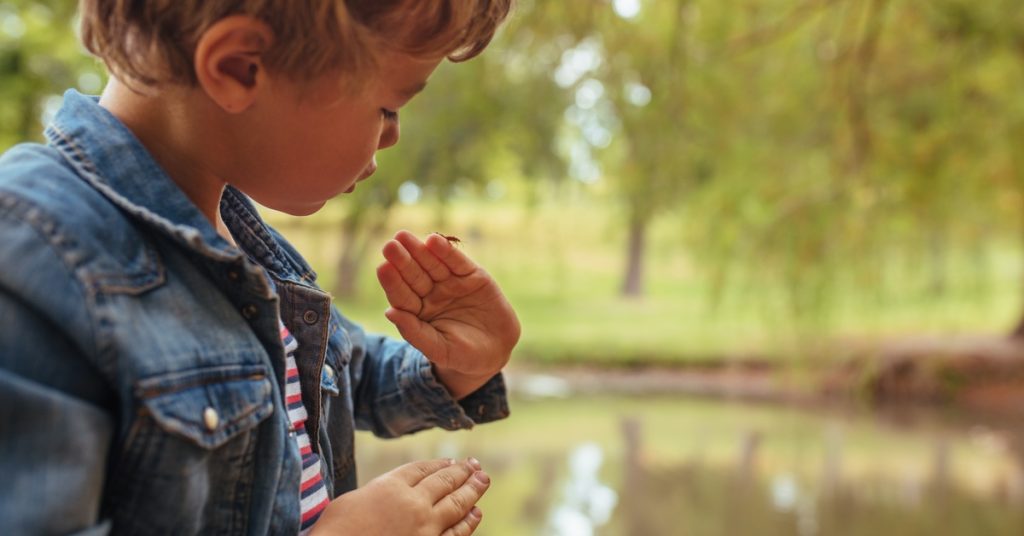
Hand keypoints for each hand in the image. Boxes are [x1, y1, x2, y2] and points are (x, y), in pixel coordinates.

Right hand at [309, 458, 489, 535]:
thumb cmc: (335, 531)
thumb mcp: (351, 501)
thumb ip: (376, 492)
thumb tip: (389, 493)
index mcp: (391, 486)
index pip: (422, 469)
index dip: (439, 464)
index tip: (451, 461)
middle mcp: (413, 503)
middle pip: (444, 482)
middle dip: (463, 472)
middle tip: (476, 465)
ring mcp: (425, 528)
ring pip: (456, 503)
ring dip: (473, 490)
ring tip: (483, 480)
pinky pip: (456, 533)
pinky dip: (468, 521)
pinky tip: (476, 513)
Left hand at [376, 230, 520, 398]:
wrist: (497, 351)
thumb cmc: (462, 355)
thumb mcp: (438, 349)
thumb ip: (414, 332)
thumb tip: (389, 312)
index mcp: (417, 311)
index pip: (402, 295)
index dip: (393, 282)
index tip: (383, 268)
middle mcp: (431, 294)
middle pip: (414, 275)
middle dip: (402, 261)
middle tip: (390, 246)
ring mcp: (451, 283)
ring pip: (433, 264)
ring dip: (420, 250)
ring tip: (404, 237)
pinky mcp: (472, 275)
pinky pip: (457, 262)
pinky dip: (447, 252)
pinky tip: (434, 241)